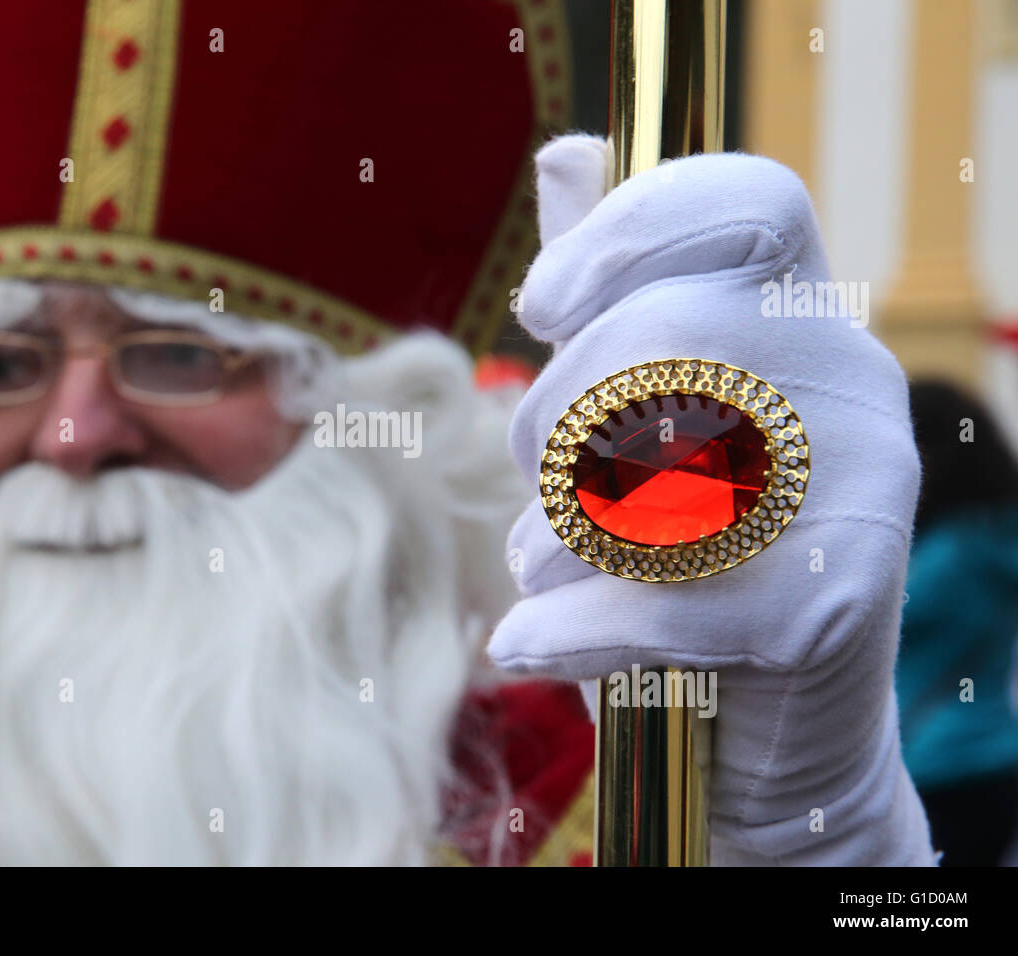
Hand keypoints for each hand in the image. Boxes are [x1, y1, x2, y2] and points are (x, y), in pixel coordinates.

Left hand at [488, 134, 935, 864]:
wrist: (756, 724)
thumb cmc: (675, 550)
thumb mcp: (633, 412)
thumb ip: (609, 289)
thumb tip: (568, 153)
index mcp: (800, 316)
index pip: (746, 202)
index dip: (627, 232)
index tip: (539, 306)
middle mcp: (848, 382)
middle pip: (671, 328)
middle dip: (556, 409)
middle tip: (529, 475)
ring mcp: (859, 490)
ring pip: (664, 460)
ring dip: (557, 527)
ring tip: (535, 564)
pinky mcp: (834, 606)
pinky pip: (669, 596)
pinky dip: (570, 627)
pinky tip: (527, 643)